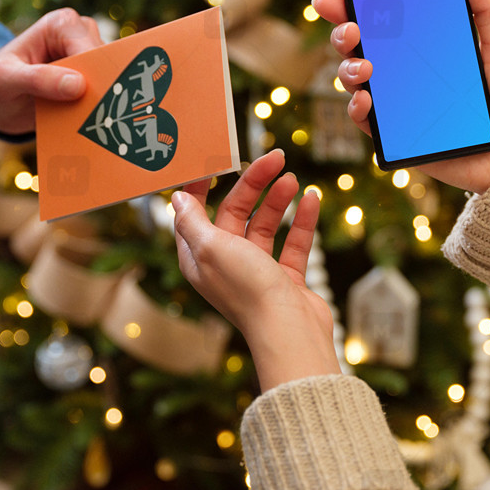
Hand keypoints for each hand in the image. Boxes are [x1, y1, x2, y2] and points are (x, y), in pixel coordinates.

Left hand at [0, 8, 102, 134]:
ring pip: (111, 84)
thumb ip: (38, 80)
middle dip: (103, 93)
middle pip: (107, 67)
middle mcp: (81, 37)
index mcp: (63, 25)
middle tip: (98, 120)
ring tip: (94, 127)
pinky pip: (105, 98)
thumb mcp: (5, 80)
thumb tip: (78, 85)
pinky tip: (92, 129)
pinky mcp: (91, 82)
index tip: (96, 107)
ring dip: (103, 106)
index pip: (91, 52)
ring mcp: (89, 61)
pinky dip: (99, 114)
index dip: (96, 79)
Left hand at [171, 150, 339, 392]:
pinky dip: (302, 221)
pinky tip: (312, 199)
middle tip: (275, 159)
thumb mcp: (211, 246)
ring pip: (265, 225)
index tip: (219, 159)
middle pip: (236, 212)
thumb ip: (192, 220)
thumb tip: (177, 197)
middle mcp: (225, 263)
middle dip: (254, 185)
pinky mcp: (284, 279)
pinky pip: (292, 243)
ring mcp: (256, 271)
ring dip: (278, 200)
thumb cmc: (247, 289)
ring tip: (291, 179)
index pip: (195, 212)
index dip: (204, 184)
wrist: (289, 331)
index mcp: (198, 257)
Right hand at [312, 0, 489, 194]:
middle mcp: (405, 75)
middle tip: (350, 29)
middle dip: (343, 34)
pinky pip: (366, 123)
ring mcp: (398, 106)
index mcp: (424, 48)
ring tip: (364, 67)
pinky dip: (357, 109)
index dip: (352, 7)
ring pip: (354, 82)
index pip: (381, 22)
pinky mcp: (398, 138)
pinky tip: (364, 100)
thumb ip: (486, 7)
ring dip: (347, 70)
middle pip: (358, 48)